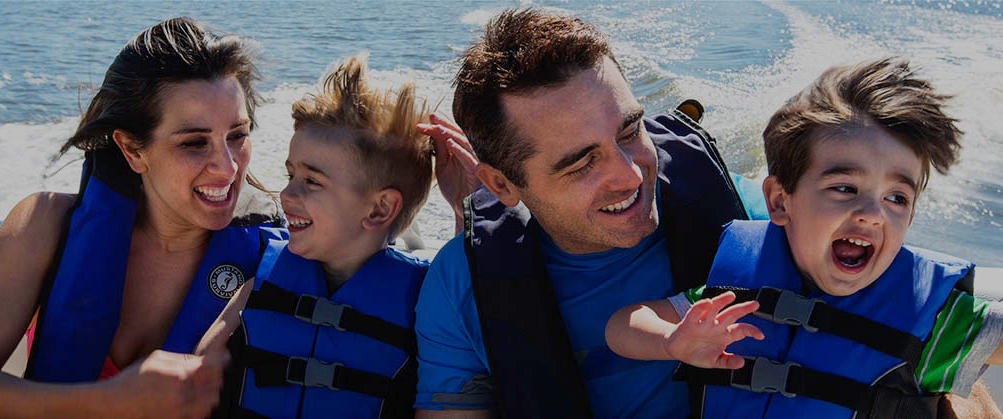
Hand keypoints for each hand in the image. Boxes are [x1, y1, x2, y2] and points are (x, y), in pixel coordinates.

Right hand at [102, 348, 229, 417]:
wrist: (111, 406)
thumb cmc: (130, 381)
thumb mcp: (156, 360)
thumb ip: (182, 359)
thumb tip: (202, 358)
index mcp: (178, 376)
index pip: (213, 368)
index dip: (221, 362)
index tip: (223, 359)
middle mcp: (182, 396)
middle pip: (216, 386)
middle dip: (216, 378)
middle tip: (211, 374)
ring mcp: (179, 412)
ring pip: (211, 403)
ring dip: (211, 394)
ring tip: (202, 389)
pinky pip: (199, 416)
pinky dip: (202, 408)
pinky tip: (194, 402)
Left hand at [418, 113, 479, 217]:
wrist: (463, 208)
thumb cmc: (455, 189)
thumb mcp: (442, 167)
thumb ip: (440, 151)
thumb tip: (432, 133)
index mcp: (459, 151)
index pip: (448, 134)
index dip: (437, 127)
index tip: (421, 124)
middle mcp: (468, 153)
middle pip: (457, 134)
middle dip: (444, 125)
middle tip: (431, 117)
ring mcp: (473, 161)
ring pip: (464, 143)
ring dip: (451, 134)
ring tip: (439, 128)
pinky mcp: (477, 171)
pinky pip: (469, 158)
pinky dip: (460, 150)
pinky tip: (450, 143)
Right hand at [663, 291, 763, 368]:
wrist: (677, 351)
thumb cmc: (697, 354)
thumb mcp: (714, 362)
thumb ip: (728, 362)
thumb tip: (742, 362)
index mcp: (724, 335)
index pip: (741, 330)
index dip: (752, 331)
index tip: (761, 336)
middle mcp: (716, 326)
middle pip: (732, 314)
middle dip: (743, 309)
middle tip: (756, 304)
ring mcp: (703, 322)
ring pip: (715, 308)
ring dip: (722, 301)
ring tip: (731, 296)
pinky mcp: (689, 321)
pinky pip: (696, 312)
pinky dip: (701, 306)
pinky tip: (707, 303)